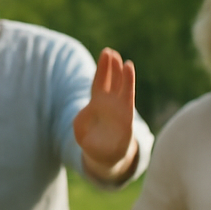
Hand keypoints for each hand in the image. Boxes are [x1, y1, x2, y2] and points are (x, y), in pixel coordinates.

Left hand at [74, 49, 136, 179]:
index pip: (99, 82)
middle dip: (110, 66)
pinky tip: (130, 72)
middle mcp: (110, 103)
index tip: (105, 53)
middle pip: (110, 80)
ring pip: (121, 87)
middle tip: (111, 52)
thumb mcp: (80, 130)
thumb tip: (87, 113)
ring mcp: (119, 109)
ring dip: (122, 74)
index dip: (102, 69)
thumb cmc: (92, 143)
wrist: (105, 158)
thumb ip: (80, 120)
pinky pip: (129, 97)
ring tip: (123, 61)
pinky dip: (129, 84)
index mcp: (97, 103)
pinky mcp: (127, 117)